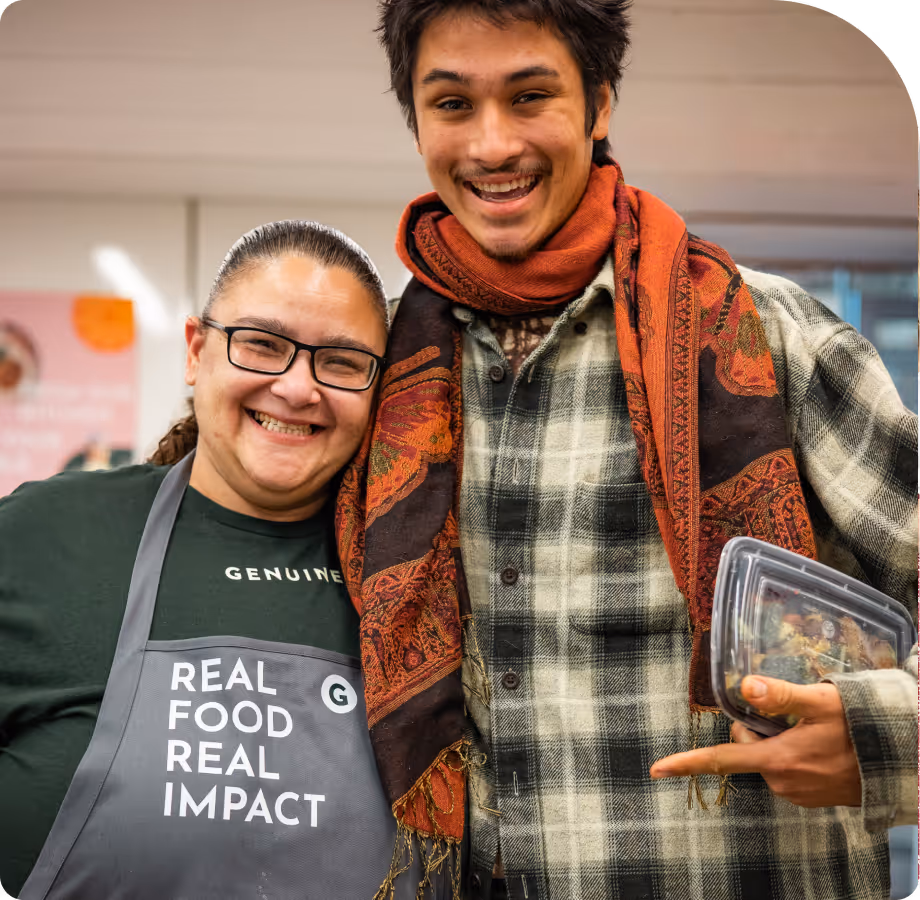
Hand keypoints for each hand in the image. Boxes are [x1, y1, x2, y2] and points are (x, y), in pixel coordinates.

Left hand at [648, 675, 861, 807]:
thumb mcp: (821, 702)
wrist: (906, 761)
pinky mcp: (815, 797)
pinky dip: (796, 753)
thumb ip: (781, 694)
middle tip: (794, 713)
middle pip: (747, 747)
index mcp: (776, 761)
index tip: (656, 769)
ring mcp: (799, 793)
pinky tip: (822, 743)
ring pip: (768, 757)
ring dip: (780, 740)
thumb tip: (744, 686)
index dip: (685, 763)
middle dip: (758, 727)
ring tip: (815, 729)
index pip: (720, 760)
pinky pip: (789, 769)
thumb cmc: (864, 728)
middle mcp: (782, 783)